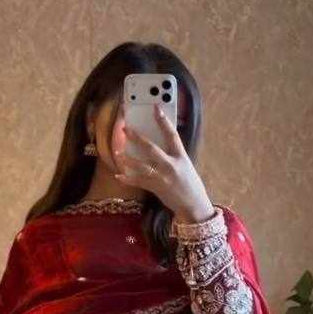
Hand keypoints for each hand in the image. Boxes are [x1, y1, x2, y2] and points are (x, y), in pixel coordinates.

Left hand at [113, 105, 214, 221]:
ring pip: (141, 165)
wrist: (193, 205)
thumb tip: (159, 143)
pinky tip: (118, 175)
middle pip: (151, 148)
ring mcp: (163, 177)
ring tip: (118, 152)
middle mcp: (171, 165)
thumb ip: (174, 155)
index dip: (164, 121)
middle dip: (137, 138)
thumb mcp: (185, 165)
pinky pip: (138, 182)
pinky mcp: (156, 188)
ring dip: (128, 159)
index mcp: (181, 157)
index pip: (172, 135)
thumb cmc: (190, 184)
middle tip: (126, 129)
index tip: (156, 108)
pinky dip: (128, 179)